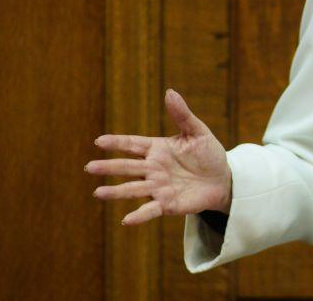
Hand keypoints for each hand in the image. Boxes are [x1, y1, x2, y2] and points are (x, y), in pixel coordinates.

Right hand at [87, 89, 231, 224]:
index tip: (99, 141)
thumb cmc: (208, 153)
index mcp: (157, 149)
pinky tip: (126, 220)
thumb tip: (170, 92)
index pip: (133, 144)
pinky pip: (150, 210)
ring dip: (116, 191)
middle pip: (127, 167)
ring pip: (133, 189)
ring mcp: (158, 187)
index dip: (117, 143)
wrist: (222, 179)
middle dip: (108, 167)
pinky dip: (139, 215)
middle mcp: (153, 169)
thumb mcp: (197, 132)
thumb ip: (182, 115)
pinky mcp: (167, 204)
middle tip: (89, 167)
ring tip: (98, 192)